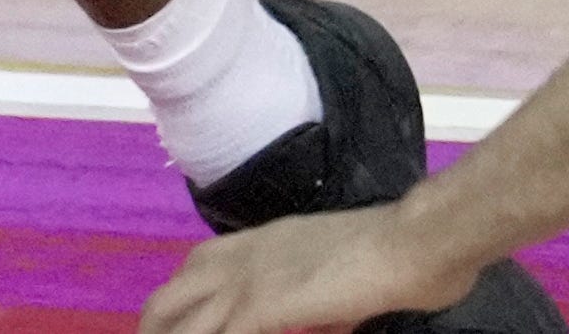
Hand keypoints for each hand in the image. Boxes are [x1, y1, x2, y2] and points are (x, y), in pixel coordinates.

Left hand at [136, 200, 461, 333]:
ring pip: (185, 320)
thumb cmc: (391, 256)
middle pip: (176, 292)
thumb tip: (325, 316)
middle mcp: (250, 255)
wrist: (413, 242)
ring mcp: (253, 277)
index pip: (200, 267)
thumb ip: (319, 300)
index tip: (166, 326)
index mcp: (266, 244)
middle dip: (155, 326)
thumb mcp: (339, 278)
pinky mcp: (265, 304)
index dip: (177, 300)